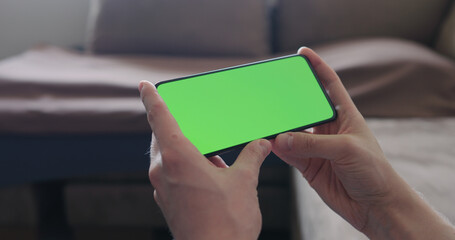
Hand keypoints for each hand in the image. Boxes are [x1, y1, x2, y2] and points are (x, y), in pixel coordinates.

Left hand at [139, 81, 270, 239]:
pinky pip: (171, 174)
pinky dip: (185, 167)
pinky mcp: (167, 201)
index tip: (144, 86)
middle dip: (175, 126)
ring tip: (211, 153)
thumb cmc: (226, 222)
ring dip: (185, 149)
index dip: (152, 98)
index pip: (159, 117)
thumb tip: (261, 145)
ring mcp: (162, 188)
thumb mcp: (244, 182)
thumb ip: (251, 157)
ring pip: (167, 157)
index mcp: (177, 157)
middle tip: (192, 119)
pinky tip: (208, 174)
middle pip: (162, 137)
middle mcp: (163, 170)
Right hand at [271, 48, 454, 238]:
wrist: (375, 205)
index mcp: (345, 115)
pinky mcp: (308, 165)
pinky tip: (268, 143)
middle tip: (270, 92)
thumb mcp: (346, 149)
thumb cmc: (373, 170)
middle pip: (304, 107)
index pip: (330, 84)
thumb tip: (281, 139)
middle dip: (288, 99)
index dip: (317, 67)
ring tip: (264, 121)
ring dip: (279, 127)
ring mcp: (316, 146)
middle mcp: (328, 128)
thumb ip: (312, 143)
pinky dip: (277, 148)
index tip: (302, 53)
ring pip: (292, 131)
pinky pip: (288, 153)